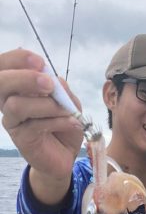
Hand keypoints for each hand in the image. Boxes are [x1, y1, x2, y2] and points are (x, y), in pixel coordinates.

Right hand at [0, 49, 83, 202]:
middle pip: (0, 82)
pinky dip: (57, 121)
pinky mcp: (20, 138)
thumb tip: (52, 77)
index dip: (17, 59)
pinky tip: (72, 122)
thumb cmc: (63, 124)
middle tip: (49, 84)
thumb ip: (60, 89)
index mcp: (18, 87)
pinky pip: (34, 125)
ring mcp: (12, 120)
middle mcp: (8, 101)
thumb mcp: (68, 102)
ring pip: (16, 105)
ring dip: (47, 105)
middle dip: (25, 78)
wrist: (66, 154)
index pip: (3, 66)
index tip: (40, 62)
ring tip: (67, 111)